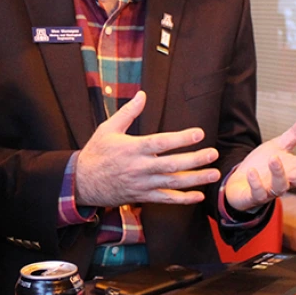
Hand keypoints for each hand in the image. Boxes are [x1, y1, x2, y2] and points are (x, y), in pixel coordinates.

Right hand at [75, 91, 220, 206]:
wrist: (81, 182)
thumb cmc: (96, 153)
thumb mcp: (107, 128)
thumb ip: (128, 112)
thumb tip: (142, 94)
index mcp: (133, 148)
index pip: (161, 143)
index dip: (181, 139)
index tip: (199, 133)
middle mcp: (139, 167)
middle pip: (172, 164)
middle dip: (195, 160)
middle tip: (213, 153)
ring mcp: (142, 184)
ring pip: (172, 183)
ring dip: (195, 179)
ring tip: (214, 174)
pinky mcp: (142, 196)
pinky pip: (165, 199)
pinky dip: (182, 199)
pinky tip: (198, 196)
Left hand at [224, 114, 295, 211]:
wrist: (239, 182)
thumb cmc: (262, 165)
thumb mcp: (278, 146)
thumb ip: (295, 135)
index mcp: (294, 170)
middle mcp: (286, 182)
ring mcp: (270, 191)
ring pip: (280, 187)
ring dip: (279, 174)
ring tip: (274, 158)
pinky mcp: (254, 196)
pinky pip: (258, 193)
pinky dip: (256, 183)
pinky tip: (252, 172)